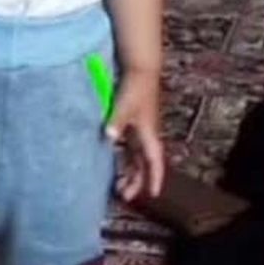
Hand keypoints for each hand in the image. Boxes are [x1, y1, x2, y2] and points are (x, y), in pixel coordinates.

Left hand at [106, 68, 163, 200]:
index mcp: (148, 133)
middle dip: (137, 181)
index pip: (154, 161)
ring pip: (136, 156)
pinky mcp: (132, 121)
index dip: (154, 179)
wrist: (140, 68)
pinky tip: (112, 160)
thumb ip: (117, 120)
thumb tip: (109, 137)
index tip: (153, 195)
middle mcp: (146, 134)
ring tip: (118, 185)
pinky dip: (124, 156)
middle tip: (124, 196)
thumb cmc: (135, 86)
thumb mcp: (125, 104)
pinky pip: (129, 145)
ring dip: (129, 171)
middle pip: (143, 164)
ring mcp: (140, 128)